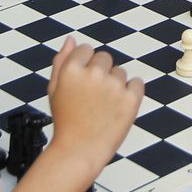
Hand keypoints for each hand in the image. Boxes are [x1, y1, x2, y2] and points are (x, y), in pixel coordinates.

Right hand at [47, 37, 142, 167]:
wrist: (79, 151)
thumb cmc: (66, 121)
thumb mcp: (54, 89)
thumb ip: (61, 61)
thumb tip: (71, 40)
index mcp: (72, 68)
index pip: (87, 49)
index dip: (84, 66)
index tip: (82, 83)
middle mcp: (93, 73)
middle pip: (105, 58)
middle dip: (100, 73)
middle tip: (92, 97)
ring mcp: (114, 86)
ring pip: (120, 72)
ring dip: (115, 84)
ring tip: (103, 107)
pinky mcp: (131, 99)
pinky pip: (137, 83)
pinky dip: (131, 93)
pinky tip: (118, 107)